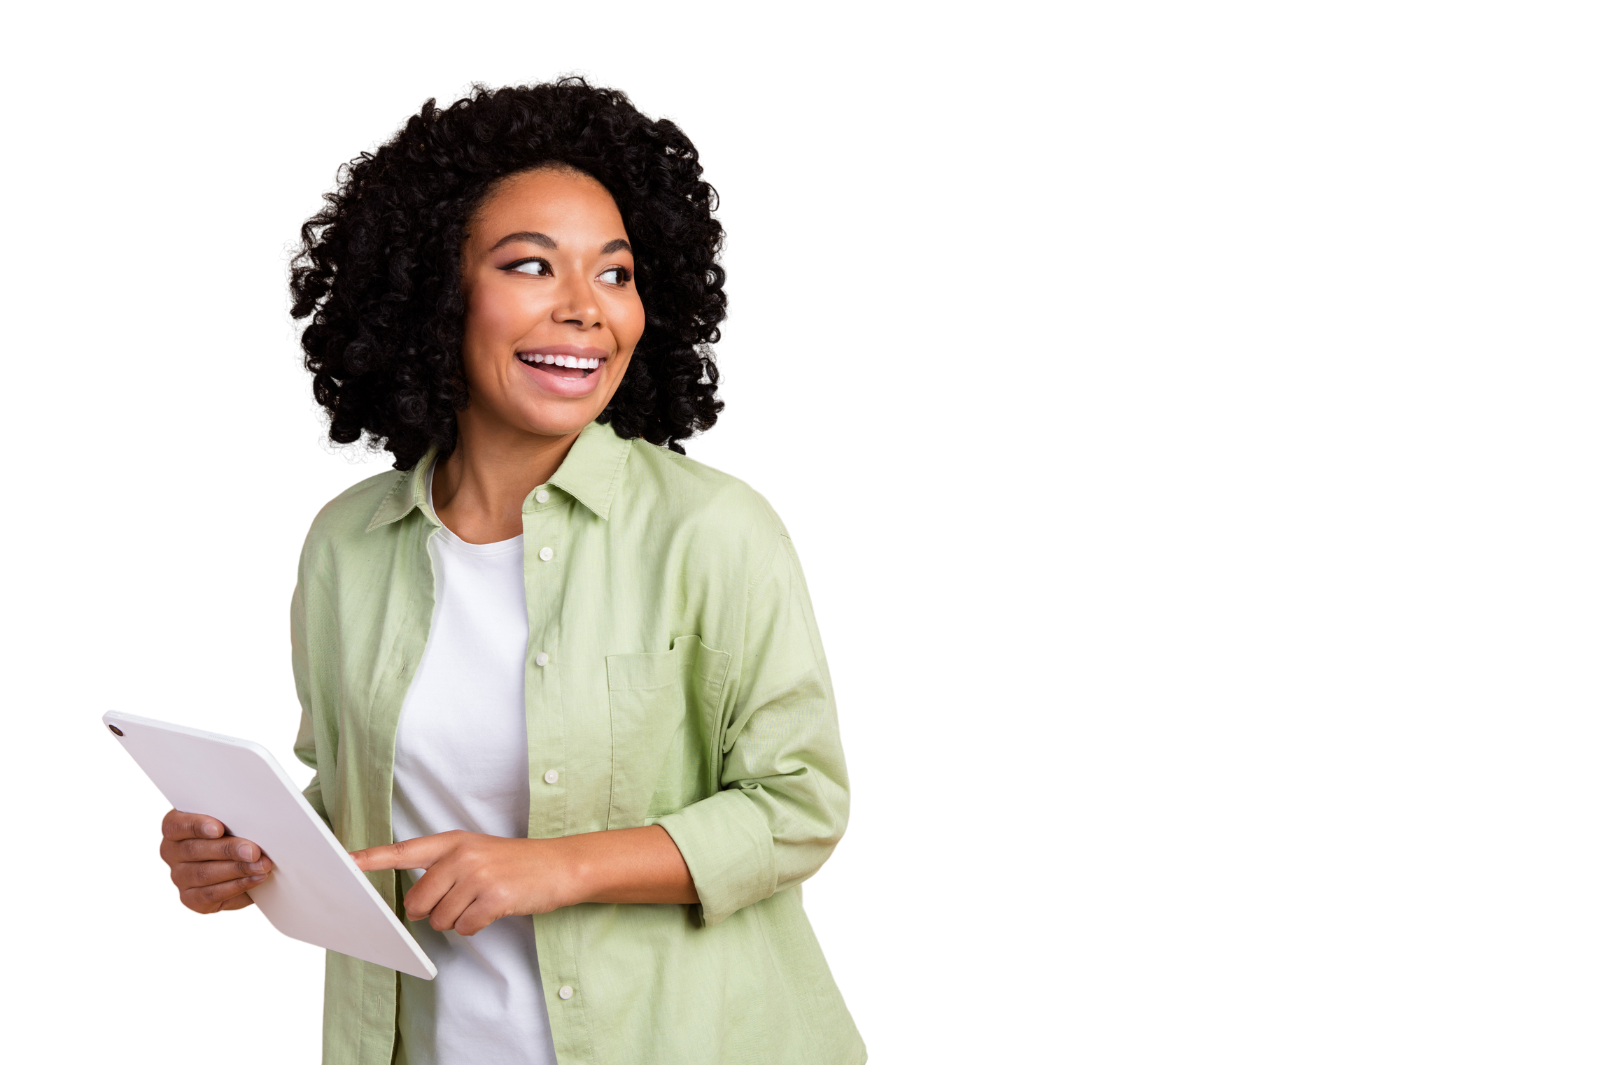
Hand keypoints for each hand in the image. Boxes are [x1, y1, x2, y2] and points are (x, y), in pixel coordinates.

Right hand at [158, 809, 273, 914]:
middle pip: (194, 850)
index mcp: (175, 828)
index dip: (196, 826)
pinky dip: (239, 885)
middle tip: (253, 851)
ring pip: (205, 874)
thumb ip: (231, 822)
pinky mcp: (191, 899)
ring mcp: (179, 877)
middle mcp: (171, 853)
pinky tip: (257, 878)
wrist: (232, 870)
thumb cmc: (229, 836)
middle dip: (227, 850)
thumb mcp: (227, 824)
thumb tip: (253, 822)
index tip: (219, 829)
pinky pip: (213, 893)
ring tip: (262, 865)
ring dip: (238, 869)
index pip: (176, 825)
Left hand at [351, 825, 696, 936]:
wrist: (559, 865)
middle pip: (418, 901)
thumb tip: (415, 903)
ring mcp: (478, 876)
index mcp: (452, 842)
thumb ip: (443, 868)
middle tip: (457, 902)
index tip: (346, 861)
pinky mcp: (494, 897)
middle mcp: (461, 856)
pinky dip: (475, 927)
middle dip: (432, 912)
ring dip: (457, 920)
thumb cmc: (514, 863)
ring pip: (441, 919)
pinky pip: (465, 927)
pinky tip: (492, 911)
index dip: (372, 859)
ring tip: (480, 903)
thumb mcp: (476, 852)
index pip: (404, 851)